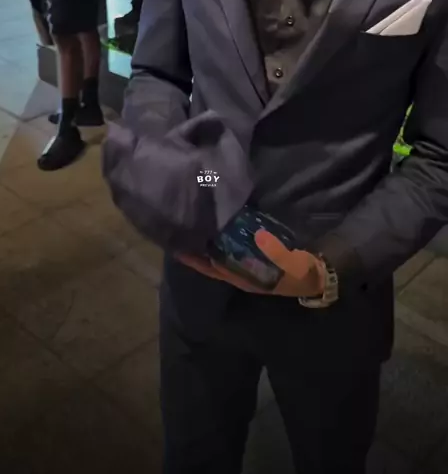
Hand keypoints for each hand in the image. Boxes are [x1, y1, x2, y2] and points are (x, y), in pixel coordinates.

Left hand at [178, 230, 324, 297]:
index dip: (195, 261)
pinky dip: (224, 233)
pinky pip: (235, 242)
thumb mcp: (294, 266)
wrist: (321, 272)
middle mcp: (242, 271)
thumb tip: (258, 236)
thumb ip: (277, 254)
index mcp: (246, 279)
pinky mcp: (257, 251)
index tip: (177, 247)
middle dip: (198, 246)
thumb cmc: (304, 272)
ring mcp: (249, 262)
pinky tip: (220, 218)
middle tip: (181, 225)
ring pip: (222, 251)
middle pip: (213, 259)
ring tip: (194, 219)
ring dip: (209, 239)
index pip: (213, 270)